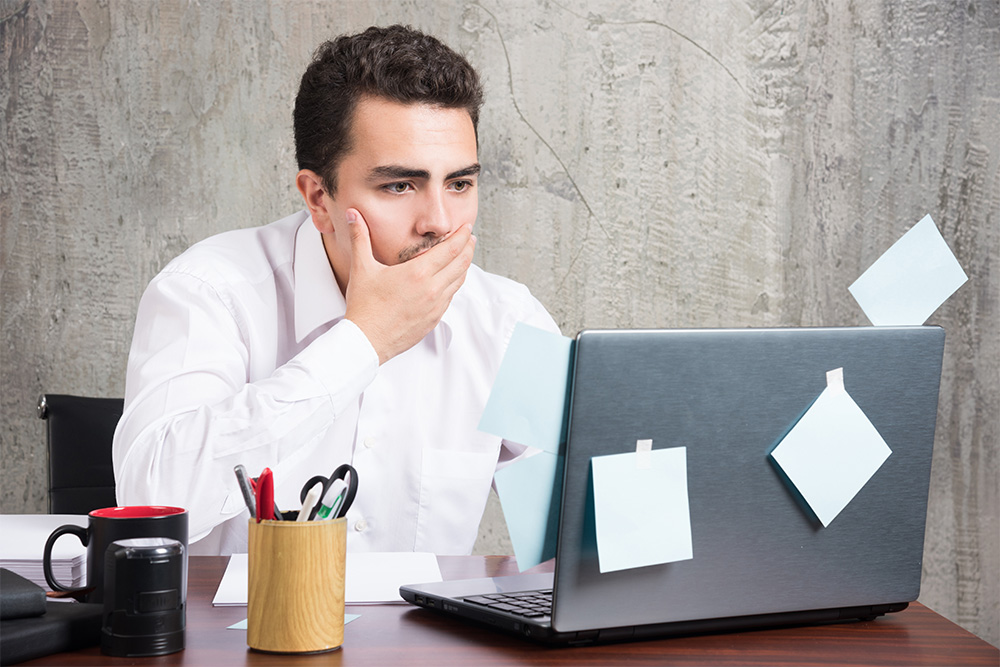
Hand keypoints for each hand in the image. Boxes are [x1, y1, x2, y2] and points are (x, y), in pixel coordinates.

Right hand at [342, 208, 474, 363]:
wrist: (367, 341)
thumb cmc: (364, 307)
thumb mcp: (362, 268)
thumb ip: (360, 237)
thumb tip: (353, 214)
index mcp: (418, 273)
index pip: (450, 249)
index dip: (462, 236)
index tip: (467, 228)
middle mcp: (432, 289)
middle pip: (461, 264)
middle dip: (468, 248)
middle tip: (470, 238)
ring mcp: (436, 306)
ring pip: (459, 281)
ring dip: (464, 266)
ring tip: (463, 256)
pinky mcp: (434, 319)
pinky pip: (450, 298)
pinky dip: (454, 285)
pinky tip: (449, 280)